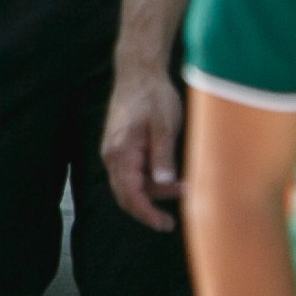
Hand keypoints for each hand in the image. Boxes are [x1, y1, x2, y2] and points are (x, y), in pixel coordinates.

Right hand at [102, 64, 183, 230]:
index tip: (163, 224)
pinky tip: (167, 176)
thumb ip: (163, 155)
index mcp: (120, 154)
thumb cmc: (152, 94)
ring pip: (131, 183)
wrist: (139, 71)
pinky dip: (149, 179)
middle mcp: (112, 157)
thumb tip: (164, 184)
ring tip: (182, 188)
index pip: (130, 195)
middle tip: (173, 217)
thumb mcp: (164, 124)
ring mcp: (115, 152)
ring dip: (153, 190)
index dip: (146, 213)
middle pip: (128, 194)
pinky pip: (133, 172)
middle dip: (150, 207)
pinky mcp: (122, 147)